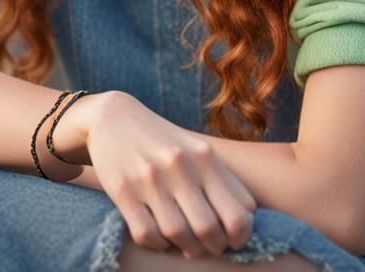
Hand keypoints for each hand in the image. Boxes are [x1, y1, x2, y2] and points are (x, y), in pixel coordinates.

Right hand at [70, 90, 257, 258]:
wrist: (115, 116)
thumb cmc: (165, 140)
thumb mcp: (198, 150)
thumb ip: (224, 180)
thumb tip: (250, 214)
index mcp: (204, 156)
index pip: (237, 213)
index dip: (240, 237)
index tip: (233, 240)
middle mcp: (179, 165)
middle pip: (208, 229)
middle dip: (212, 247)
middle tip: (208, 245)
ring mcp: (149, 178)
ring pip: (177, 234)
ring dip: (185, 247)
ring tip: (187, 243)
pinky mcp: (122, 189)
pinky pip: (146, 234)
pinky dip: (157, 244)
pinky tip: (161, 236)